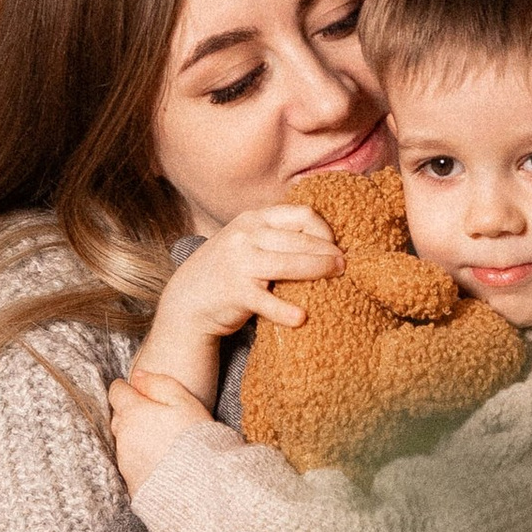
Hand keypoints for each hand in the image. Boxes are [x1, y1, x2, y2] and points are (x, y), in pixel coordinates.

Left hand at [108, 368, 211, 493]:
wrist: (202, 486)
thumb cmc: (196, 438)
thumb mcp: (184, 401)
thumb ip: (159, 384)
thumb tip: (138, 375)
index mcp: (133, 413)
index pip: (116, 392)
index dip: (127, 388)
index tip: (137, 390)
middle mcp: (123, 437)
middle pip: (119, 417)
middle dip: (131, 413)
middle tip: (155, 415)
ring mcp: (126, 462)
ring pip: (124, 441)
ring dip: (136, 437)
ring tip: (162, 440)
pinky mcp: (131, 482)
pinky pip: (131, 464)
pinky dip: (141, 459)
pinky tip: (161, 460)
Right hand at [132, 202, 342, 403]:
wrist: (187, 300)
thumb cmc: (228, 270)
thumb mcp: (248, 242)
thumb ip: (277, 236)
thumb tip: (326, 241)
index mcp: (253, 219)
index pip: (300, 214)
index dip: (324, 230)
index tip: (334, 246)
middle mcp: (246, 235)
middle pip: (300, 239)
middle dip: (328, 252)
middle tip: (344, 265)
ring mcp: (239, 263)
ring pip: (289, 264)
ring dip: (319, 270)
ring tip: (338, 278)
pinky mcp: (235, 292)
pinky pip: (267, 302)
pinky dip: (286, 311)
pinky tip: (301, 317)